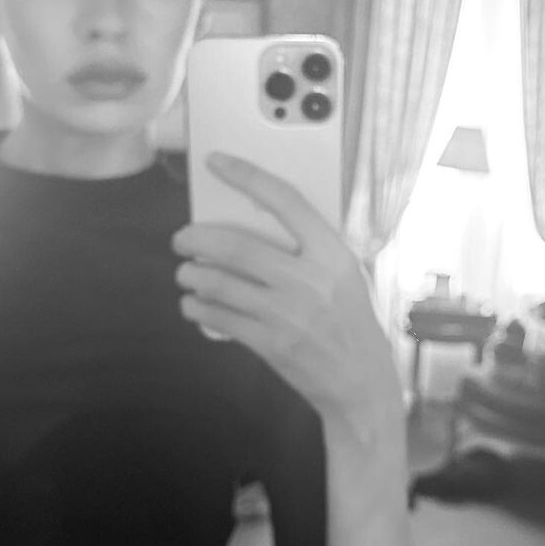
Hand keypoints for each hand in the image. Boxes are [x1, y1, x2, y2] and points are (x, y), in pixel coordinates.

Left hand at [172, 152, 402, 426]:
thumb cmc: (351, 324)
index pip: (285, 200)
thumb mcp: (346, 277)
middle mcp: (310, 280)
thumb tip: (252, 226)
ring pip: (219, 282)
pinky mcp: (272, 344)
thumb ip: (309, 251)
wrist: (361, 383)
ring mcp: (288, 314)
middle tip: (182, 239)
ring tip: (186, 274)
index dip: (247, 176)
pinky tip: (193, 305)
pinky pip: (220, 317)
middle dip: (196, 238)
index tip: (217, 162)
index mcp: (333, 254)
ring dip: (191, 275)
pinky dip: (198, 308)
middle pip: (236, 245)